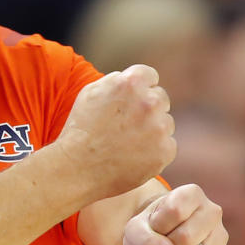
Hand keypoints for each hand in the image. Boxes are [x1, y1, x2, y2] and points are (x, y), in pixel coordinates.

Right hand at [56, 64, 175, 199]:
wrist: (78, 168)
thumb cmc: (80, 130)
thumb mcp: (90, 93)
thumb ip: (116, 81)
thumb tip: (134, 80)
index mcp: (130, 83)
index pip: (149, 76)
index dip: (139, 88)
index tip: (131, 101)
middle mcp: (149, 102)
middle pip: (160, 99)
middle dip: (147, 109)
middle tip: (127, 124)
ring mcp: (159, 128)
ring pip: (165, 123)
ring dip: (152, 130)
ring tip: (127, 142)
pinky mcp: (165, 151)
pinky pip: (167, 146)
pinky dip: (154, 151)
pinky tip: (133, 155)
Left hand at [122, 184, 227, 244]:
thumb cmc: (147, 231)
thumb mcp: (135, 231)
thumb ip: (146, 239)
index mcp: (192, 194)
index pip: (175, 211)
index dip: (158, 225)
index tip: (154, 225)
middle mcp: (212, 212)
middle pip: (186, 237)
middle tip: (160, 242)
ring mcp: (220, 237)